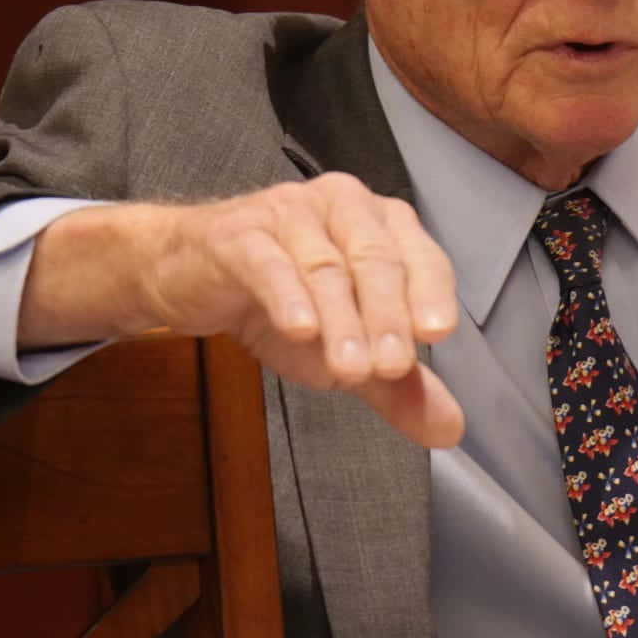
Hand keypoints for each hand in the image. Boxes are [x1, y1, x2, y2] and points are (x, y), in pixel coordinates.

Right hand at [21, 175, 462, 446]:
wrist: (187, 276)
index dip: (431, 294)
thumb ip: (397, 387)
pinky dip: (287, 297)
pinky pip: (268, 263)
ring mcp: (289, 214)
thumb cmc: (278, 301)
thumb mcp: (344, 349)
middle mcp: (343, 207)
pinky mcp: (239, 234)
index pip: (421, 256)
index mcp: (382, 226)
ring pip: (325, 267)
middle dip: (387, 317)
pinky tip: (300, 331)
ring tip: (350, 372)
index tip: (437, 336)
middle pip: (375, 261)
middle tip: (392, 367)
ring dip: (341, 321)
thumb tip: (450, 429)